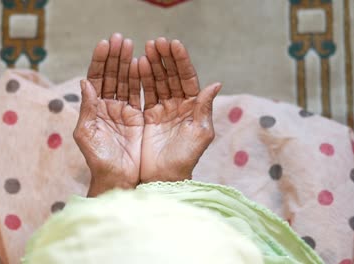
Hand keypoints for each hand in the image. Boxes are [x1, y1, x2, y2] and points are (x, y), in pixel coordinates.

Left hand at [74, 33, 143, 196]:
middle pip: (111, 75)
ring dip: (127, 63)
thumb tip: (84, 82)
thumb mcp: (87, 134)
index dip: (99, 61)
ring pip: (125, 81)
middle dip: (115, 57)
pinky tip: (142, 64)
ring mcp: (122, 111)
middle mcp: (107, 106)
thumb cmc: (99, 159)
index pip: (96, 79)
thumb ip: (87, 108)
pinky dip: (140, 79)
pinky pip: (139, 93)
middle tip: (120, 38)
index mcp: (93, 109)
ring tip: (131, 45)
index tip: (105, 44)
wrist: (117, 178)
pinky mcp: (137, 117)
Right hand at [139, 38, 220, 182]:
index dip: (181, 61)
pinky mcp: (148, 116)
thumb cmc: (186, 158)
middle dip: (165, 58)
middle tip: (156, 42)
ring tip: (146, 48)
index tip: (174, 44)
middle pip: (171, 76)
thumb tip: (216, 84)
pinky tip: (137, 65)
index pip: (187, 78)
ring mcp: (163, 109)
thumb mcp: (200, 134)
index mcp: (193, 107)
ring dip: (153, 64)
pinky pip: (145, 93)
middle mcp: (179, 105)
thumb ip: (204, 108)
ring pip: (158, 81)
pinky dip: (141, 79)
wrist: (165, 176)